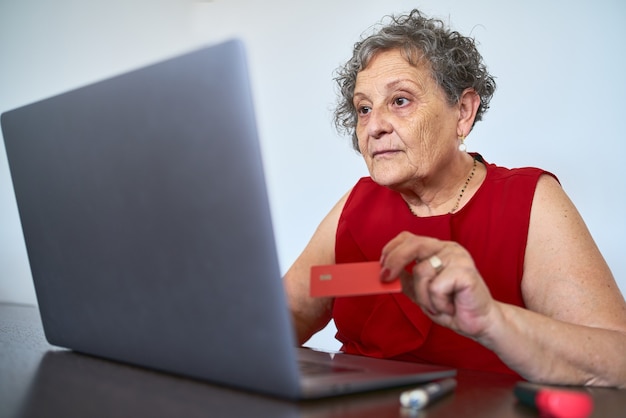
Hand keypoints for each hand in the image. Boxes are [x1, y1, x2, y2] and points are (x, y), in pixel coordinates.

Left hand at [380, 232, 497, 338]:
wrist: (480, 323)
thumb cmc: (452, 306)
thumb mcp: (421, 292)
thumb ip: (406, 280)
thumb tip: (385, 273)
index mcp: (437, 249)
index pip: (409, 238)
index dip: (391, 249)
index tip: (381, 265)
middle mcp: (448, 249)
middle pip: (413, 245)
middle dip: (395, 261)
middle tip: (385, 278)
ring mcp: (458, 258)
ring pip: (422, 272)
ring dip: (424, 297)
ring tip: (440, 305)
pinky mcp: (465, 271)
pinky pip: (436, 287)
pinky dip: (438, 303)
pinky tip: (451, 306)